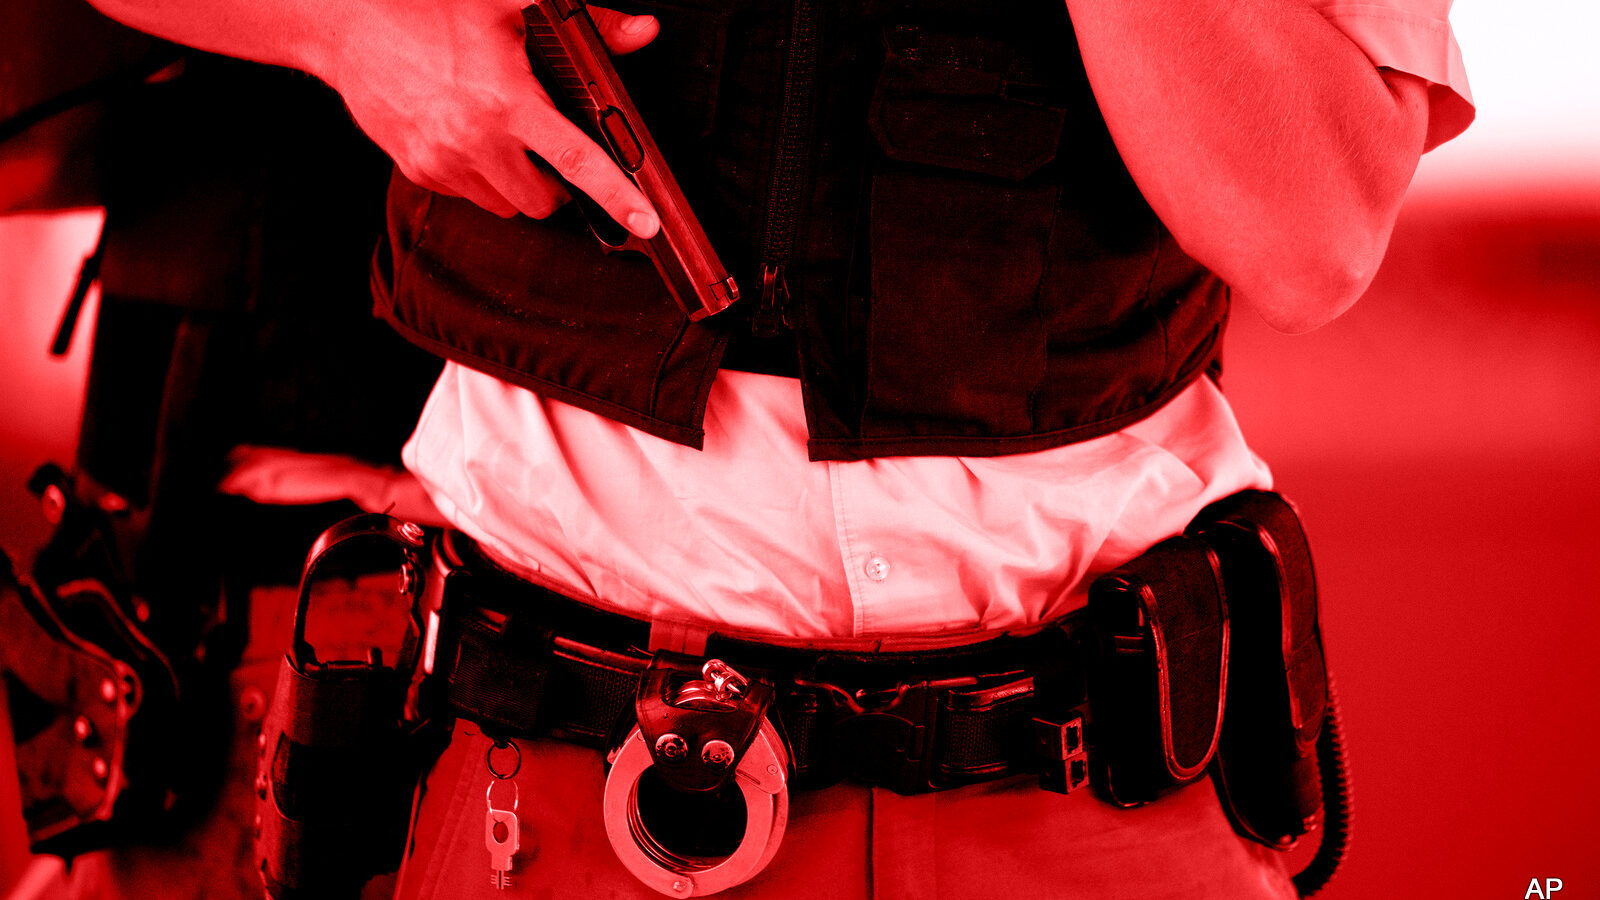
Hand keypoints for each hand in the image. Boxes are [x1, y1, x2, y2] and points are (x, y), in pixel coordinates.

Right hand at [324, 2, 660, 235]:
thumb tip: (640, 33)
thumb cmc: (429, 9)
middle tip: (548, 146)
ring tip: (504, 136)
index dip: (616, 196)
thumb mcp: (514, 2)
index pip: (577, 161)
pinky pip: (468, 196)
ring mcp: (442, 162)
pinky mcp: (418, 171)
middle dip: (556, 184)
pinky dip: (479, 177)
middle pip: (543, 201)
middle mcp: (474, 140)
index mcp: (507, 101)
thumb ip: (588, 22)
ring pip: (506, 205)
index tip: (644, 223)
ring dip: (517, 183)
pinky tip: (468, 135)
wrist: (348, 22)